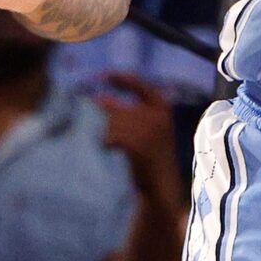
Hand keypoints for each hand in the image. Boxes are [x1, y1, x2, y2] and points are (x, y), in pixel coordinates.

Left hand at [95, 73, 182, 201]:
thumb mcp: (146, 129)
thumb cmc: (150, 157)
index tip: (102, 75)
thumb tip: (98, 99)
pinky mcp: (138, 145)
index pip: (139, 84)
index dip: (120, 78)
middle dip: (107, 118)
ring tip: (111, 145)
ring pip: (114, 123)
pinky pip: (112, 137)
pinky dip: (107, 143)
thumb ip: (128, 113)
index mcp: (162, 107)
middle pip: (121, 108)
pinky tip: (110, 149)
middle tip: (101, 127)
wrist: (161, 185)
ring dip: (106, 134)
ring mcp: (149, 130)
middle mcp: (158, 115)